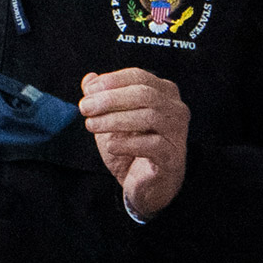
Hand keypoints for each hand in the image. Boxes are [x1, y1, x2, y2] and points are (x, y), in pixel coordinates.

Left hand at [79, 68, 189, 219]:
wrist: (144, 185)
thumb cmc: (130, 148)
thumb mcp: (111, 120)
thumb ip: (101, 98)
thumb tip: (89, 79)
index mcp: (164, 93)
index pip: (139, 77)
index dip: (112, 81)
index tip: (88, 91)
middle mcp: (176, 109)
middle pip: (144, 94)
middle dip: (110, 99)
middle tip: (85, 108)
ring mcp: (177, 133)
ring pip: (150, 117)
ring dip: (115, 120)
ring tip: (91, 125)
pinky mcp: (172, 157)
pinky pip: (152, 145)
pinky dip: (128, 143)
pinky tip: (111, 146)